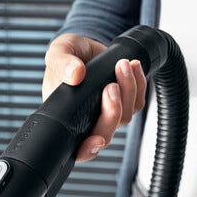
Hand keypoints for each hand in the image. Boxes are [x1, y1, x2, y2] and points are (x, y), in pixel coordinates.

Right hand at [42, 33, 147, 161]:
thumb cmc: (67, 54)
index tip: (96, 140)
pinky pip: (137, 103)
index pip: (76, 147)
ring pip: (125, 117)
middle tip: (110, 86)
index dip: (87, 150)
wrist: (85, 46)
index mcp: (66, 118)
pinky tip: (133, 67)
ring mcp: (107, 114)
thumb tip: (76, 75)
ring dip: (128, 91)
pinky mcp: (124, 103)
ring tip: (122, 65)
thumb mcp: (57, 52)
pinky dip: (139, 85)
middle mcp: (88, 122)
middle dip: (112, 112)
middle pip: (106, 133)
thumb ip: (61, 64)